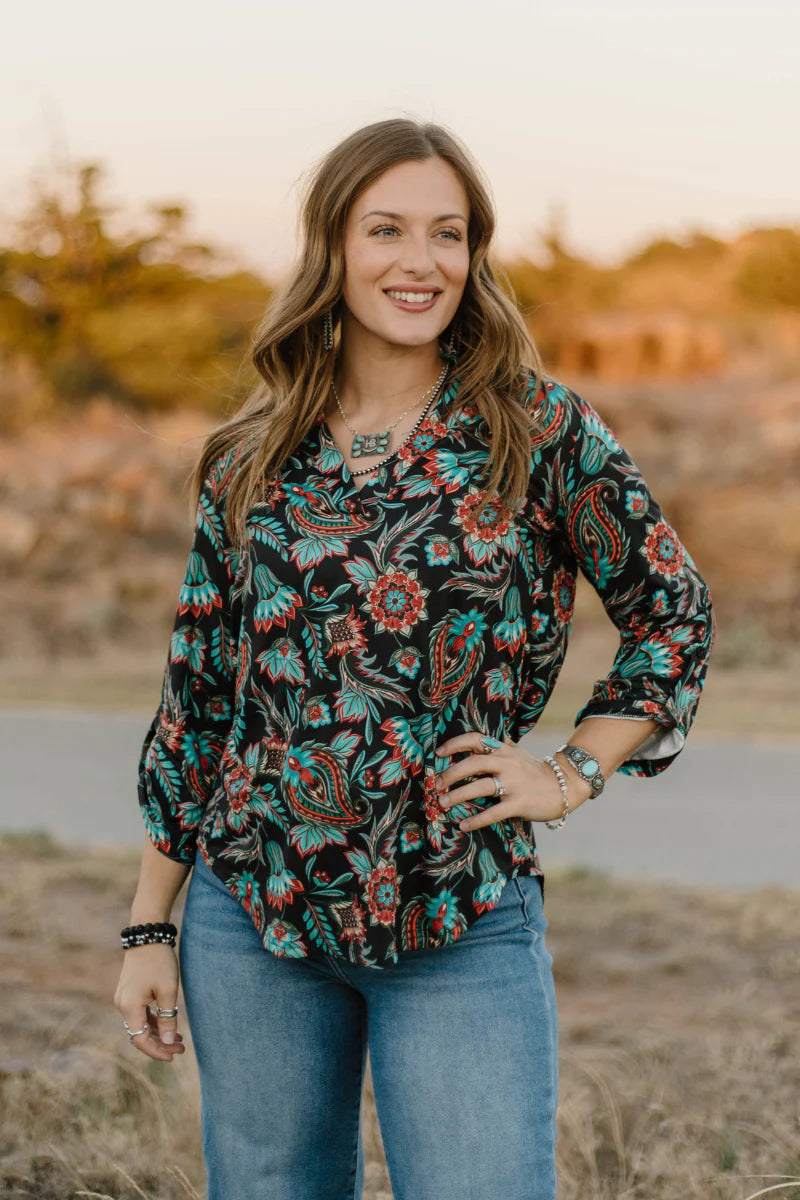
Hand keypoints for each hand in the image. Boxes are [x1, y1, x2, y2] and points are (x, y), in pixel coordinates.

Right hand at [113, 943, 186, 1062]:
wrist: (147, 936)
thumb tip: (169, 1043)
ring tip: (180, 1039)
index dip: (157, 1051)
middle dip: (160, 1044)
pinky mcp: (128, 993)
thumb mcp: (168, 991)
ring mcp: (123, 999)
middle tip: (182, 1048)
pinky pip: (139, 1014)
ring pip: (140, 1025)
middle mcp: (122, 1005)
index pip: (141, 1040)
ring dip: (158, 1033)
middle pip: (139, 1034)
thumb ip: (168, 1019)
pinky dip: (153, 1022)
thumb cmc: (160, 962)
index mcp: (130, 1007)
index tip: (175, 1055)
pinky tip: (168, 1025)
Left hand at [434, 730, 589, 830]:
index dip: (455, 744)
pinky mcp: (520, 803)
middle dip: (451, 774)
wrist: (565, 785)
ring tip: (442, 803)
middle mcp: (507, 763)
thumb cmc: (535, 771)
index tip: (438, 753)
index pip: (476, 739)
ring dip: (458, 795)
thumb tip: (479, 739)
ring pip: (480, 787)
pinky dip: (476, 820)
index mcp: (504, 750)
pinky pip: (494, 812)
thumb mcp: (517, 753)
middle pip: (473, 763)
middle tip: (437, 785)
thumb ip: (499, 746)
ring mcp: (514, 783)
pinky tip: (463, 825)